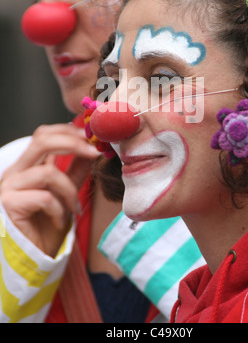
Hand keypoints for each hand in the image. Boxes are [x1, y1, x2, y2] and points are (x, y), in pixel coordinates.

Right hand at [0, 124, 98, 256]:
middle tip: (95, 152)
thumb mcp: (68, 192)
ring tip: (73, 208)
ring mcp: (8, 187)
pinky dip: (59, 209)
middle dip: (73, 143)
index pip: (44, 134)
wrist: (34, 259)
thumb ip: (76, 169)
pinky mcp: (9, 203)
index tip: (93, 138)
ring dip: (70, 191)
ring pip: (48, 172)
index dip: (69, 131)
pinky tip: (59, 221)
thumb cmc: (48, 227)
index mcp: (26, 166)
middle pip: (41, 140)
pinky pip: (44, 197)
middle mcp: (14, 172)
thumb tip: (93, 147)